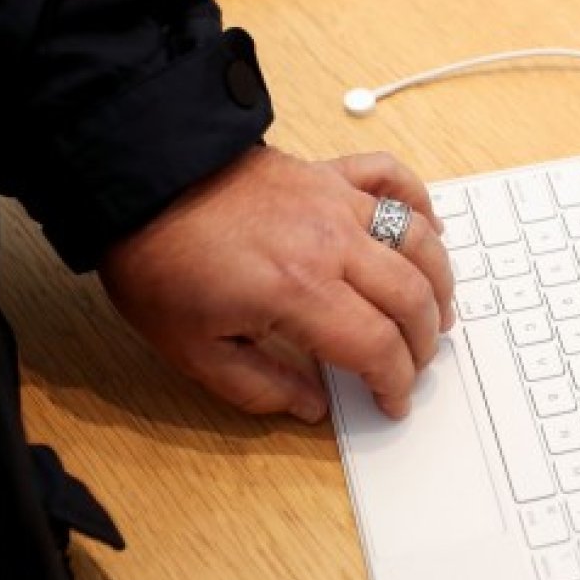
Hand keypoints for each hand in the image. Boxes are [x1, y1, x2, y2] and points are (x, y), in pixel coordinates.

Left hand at [99, 147, 455, 421]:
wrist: (140, 181)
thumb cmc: (160, 260)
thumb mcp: (193, 349)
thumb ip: (260, 388)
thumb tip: (311, 406)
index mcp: (299, 294)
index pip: (378, 348)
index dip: (396, 384)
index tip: (394, 401)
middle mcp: (331, 245)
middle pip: (412, 298)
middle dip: (423, 342)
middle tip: (414, 365)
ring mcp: (335, 202)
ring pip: (417, 241)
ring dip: (439, 280)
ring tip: (437, 309)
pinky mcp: (328, 173)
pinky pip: (393, 178)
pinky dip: (419, 202)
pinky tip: (426, 228)